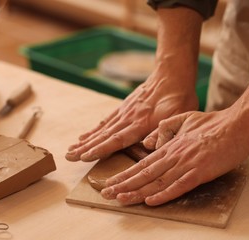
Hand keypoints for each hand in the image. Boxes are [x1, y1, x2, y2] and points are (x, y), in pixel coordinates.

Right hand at [65, 67, 198, 161]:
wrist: (172, 74)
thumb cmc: (179, 97)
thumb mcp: (179, 115)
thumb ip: (165, 131)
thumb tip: (149, 145)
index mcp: (141, 122)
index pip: (117, 139)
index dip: (100, 149)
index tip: (84, 157)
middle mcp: (129, 118)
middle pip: (104, 135)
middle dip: (86, 147)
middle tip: (69, 157)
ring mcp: (125, 112)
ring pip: (102, 128)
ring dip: (86, 140)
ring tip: (71, 149)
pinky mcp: (124, 107)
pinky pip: (106, 120)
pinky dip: (95, 129)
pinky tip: (85, 135)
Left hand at [100, 108, 248, 205]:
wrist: (237, 124)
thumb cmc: (213, 123)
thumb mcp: (185, 119)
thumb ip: (165, 129)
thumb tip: (149, 142)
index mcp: (171, 145)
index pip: (143, 163)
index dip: (125, 174)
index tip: (111, 182)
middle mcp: (174, 155)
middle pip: (145, 173)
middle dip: (124, 185)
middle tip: (106, 195)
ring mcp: (187, 164)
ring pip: (157, 181)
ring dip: (138, 192)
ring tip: (120, 200)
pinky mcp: (200, 171)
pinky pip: (179, 186)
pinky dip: (164, 195)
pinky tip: (151, 201)